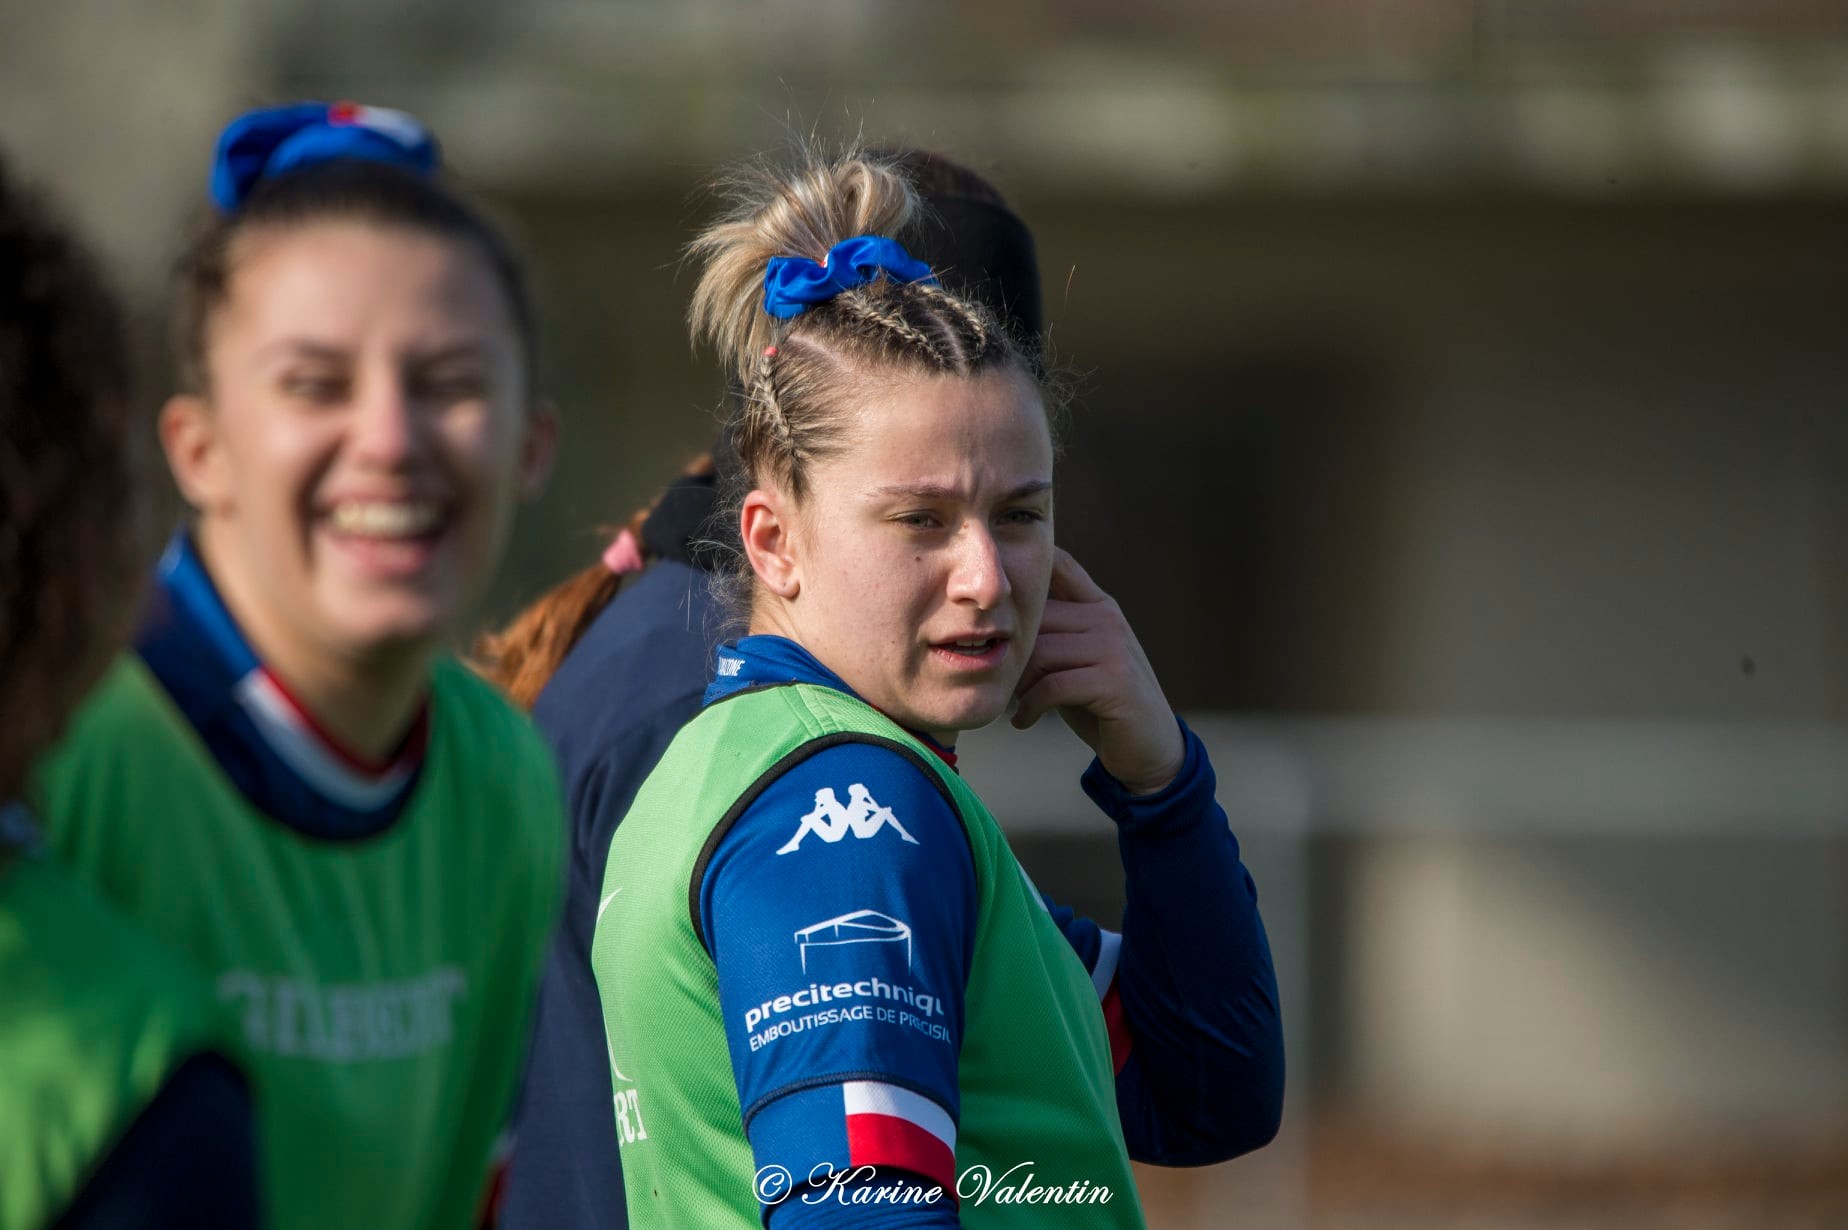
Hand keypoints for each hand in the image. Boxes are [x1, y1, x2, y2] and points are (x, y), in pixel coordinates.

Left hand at [1012, 548, 1185, 794]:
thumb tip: (995, 618)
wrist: (1149, 747)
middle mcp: (1107, 619)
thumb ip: (1050, 634)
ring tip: (1018, 703)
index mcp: (1099, 606)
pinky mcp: (1114, 681)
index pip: (1061, 565)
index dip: (1028, 565)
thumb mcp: (1075, 659)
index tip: (997, 592)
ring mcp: (1113, 647)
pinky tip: (1024, 720)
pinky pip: (1052, 686)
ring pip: (1040, 652)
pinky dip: (1030, 707)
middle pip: (1036, 618)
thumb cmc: (1099, 702)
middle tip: (1004, 682)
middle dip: (1013, 653)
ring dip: (1020, 683)